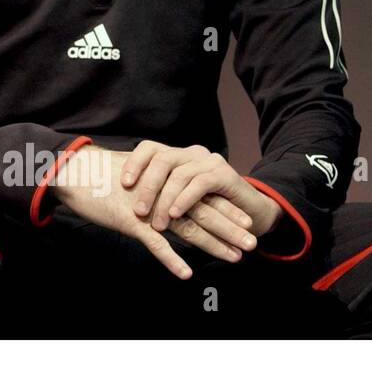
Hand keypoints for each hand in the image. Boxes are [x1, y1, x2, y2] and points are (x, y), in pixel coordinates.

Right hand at [53, 145, 251, 279]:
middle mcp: (160, 191)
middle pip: (202, 211)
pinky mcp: (130, 220)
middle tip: (252, 242)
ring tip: (234, 257)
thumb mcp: (133, 172)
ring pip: (186, 227)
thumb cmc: (100, 173)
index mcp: (163, 179)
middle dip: (229, 228)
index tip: (246, 221)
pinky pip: (154, 243)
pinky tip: (186, 272)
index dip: (225, 208)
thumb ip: (154, 181)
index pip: (201, 194)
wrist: (73, 171)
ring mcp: (147, 206)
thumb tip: (169, 188)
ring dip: (212, 244)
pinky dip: (171, 258)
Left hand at [121, 141, 281, 237]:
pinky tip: (176, 214)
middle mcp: (191, 153)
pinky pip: (199, 184)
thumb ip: (157, 194)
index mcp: (177, 155)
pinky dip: (184, 199)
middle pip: (162, 159)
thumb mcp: (177, 199)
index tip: (124, 184)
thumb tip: (122, 197)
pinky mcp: (224, 174)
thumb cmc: (207, 209)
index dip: (134, 163)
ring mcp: (209, 161)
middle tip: (139, 211)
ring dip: (165, 200)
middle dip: (148, 186)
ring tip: (158, 222)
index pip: (149, 149)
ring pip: (179, 174)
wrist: (249, 214)